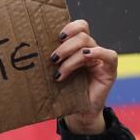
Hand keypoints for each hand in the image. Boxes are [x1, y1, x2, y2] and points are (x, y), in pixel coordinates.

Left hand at [52, 19, 117, 133]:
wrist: (78, 113)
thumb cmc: (65, 92)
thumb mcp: (56, 72)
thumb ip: (52, 59)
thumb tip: (31, 49)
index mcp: (79, 47)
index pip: (80, 27)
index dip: (70, 26)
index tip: (56, 36)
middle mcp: (91, 50)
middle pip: (82, 35)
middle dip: (65, 46)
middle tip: (53, 58)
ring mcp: (101, 60)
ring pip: (87, 45)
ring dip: (71, 57)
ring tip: (59, 72)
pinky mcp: (109, 70)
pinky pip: (109, 55)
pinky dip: (97, 52)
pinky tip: (86, 57)